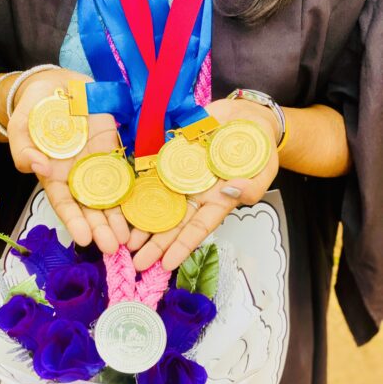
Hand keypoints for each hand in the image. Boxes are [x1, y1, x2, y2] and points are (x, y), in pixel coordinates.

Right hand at [6, 68, 129, 253]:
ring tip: (129, 239)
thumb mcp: (21, 127)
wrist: (58, 86)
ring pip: (109, 196)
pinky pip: (125, 174)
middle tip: (113, 248)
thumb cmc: (35, 109)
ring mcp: (97, 164)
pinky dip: (133, 192)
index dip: (74, 222)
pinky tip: (142, 210)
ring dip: (119, 218)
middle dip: (101, 228)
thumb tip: (37, 167)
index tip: (85, 239)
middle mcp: (77, 176)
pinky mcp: (113, 151)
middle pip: (90, 207)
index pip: (64, 204)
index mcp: (54, 175)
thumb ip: (23, 150)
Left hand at [129, 98, 279, 271]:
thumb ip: (250, 186)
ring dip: (141, 220)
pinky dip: (137, 186)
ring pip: (157, 201)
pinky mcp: (170, 155)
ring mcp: (180, 175)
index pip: (197, 228)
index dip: (182, 246)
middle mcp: (194, 193)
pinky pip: (151, 171)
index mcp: (216, 201)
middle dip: (154, 243)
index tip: (166, 264)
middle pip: (172, 222)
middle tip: (136, 262)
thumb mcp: (263, 171)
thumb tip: (231, 189)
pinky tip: (121, 201)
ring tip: (123, 239)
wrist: (247, 118)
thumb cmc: (259, 151)